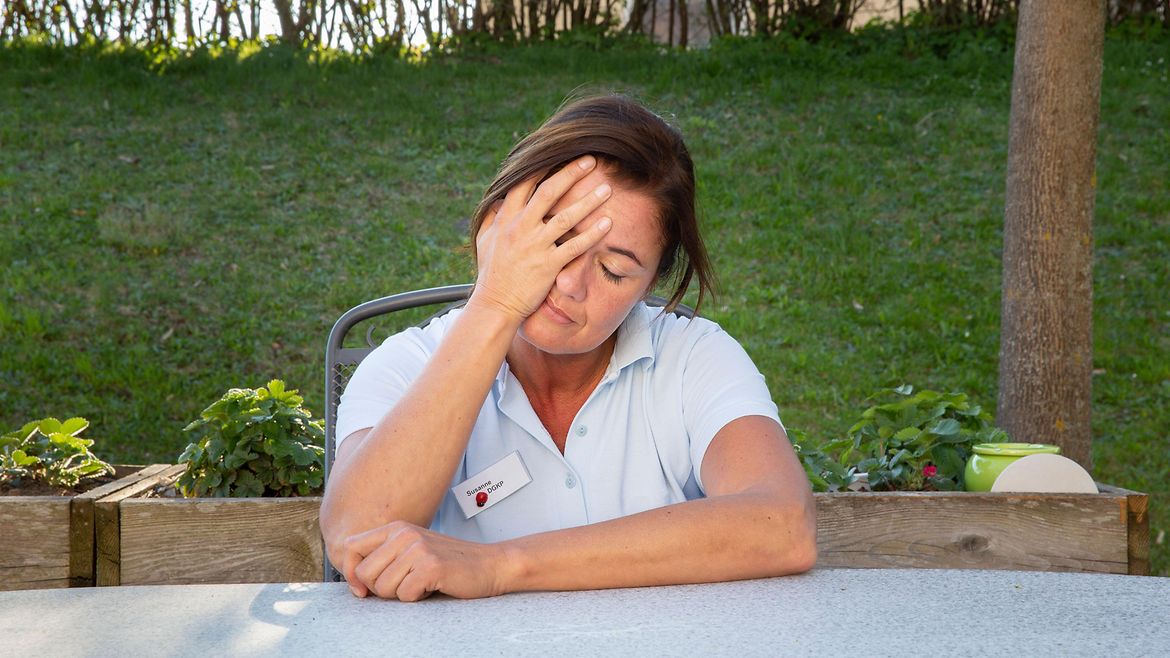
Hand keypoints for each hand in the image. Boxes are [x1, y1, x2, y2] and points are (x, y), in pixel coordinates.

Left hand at [341, 521, 511, 600]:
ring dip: (401, 594)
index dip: (350, 572)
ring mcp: (418, 548)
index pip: (350, 547)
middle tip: (405, 585)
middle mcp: (404, 533)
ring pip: (382, 587)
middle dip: (380, 589)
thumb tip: (355, 583)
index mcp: (397, 528)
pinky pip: (404, 594)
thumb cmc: (451, 563)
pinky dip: (417, 598)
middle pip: (363, 573)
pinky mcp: (430, 565)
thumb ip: (385, 558)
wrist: (490, 564)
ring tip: (421, 583)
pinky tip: (432, 587)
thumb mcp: (414, 551)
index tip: (362, 589)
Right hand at [470, 155, 612, 320]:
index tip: (560, 153)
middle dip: (570, 174)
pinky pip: (574, 246)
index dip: (542, 165)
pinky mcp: (548, 265)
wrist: (495, 305)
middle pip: (548, 192)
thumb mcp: (485, 240)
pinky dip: (592, 234)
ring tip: (607, 190)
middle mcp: (520, 227)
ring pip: (565, 217)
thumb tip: (497, 200)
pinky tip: (607, 224)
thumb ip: (492, 217)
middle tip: (591, 160)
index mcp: (505, 218)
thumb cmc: (491, 273)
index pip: (524, 183)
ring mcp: (534, 246)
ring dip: (588, 201)